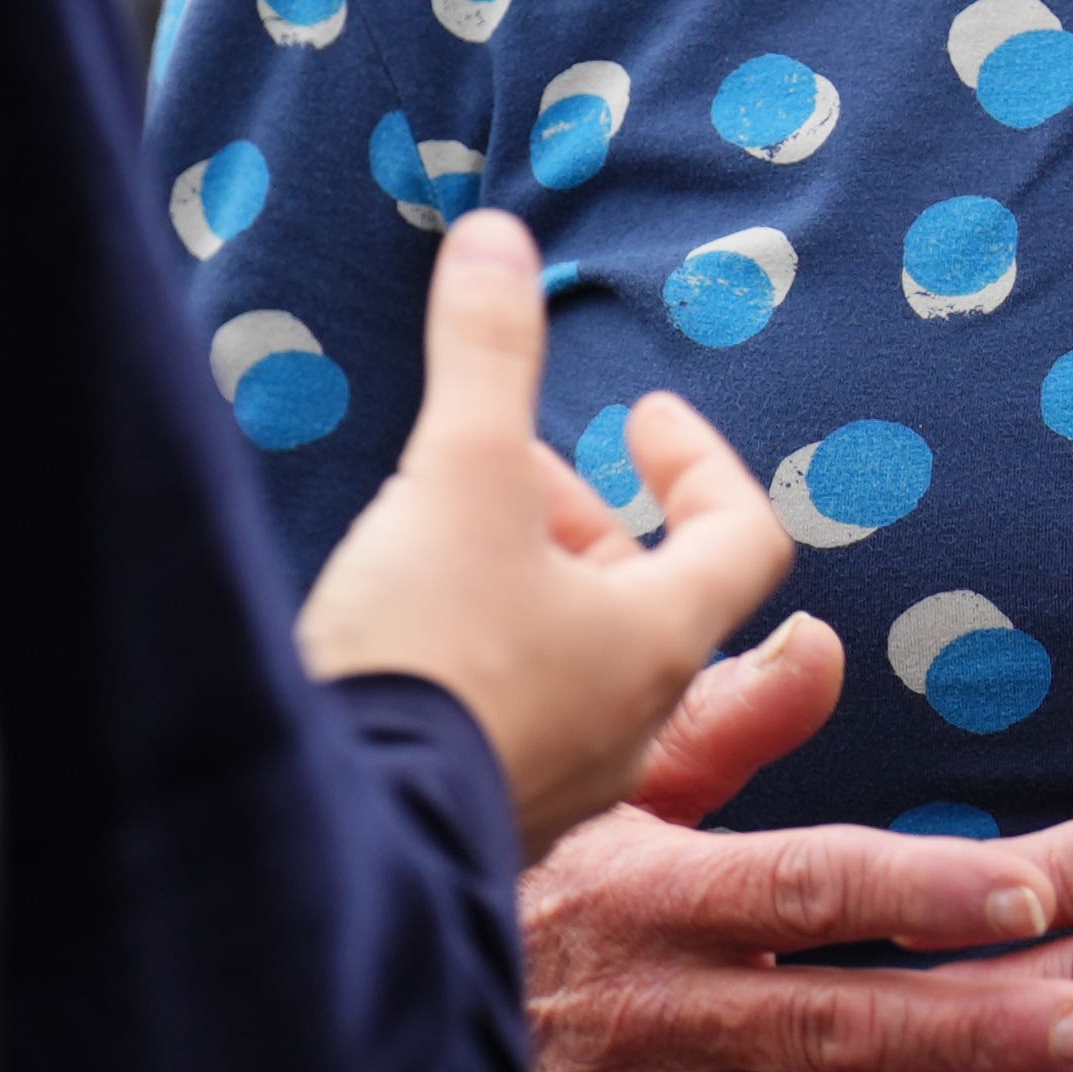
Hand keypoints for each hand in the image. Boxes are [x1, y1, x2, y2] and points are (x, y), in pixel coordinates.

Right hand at [291, 211, 785, 852]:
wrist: (326, 833)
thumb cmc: (427, 654)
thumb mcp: (458, 475)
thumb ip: (485, 355)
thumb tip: (498, 238)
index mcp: (660, 640)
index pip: (745, 541)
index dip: (702, 462)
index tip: (643, 416)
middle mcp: (629, 722)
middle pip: (652, 599)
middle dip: (589, 516)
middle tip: (514, 465)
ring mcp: (558, 781)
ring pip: (577, 659)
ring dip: (530, 578)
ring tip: (443, 525)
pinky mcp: (479, 811)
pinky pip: (511, 714)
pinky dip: (481, 646)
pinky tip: (398, 621)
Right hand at [521, 615, 1072, 1071]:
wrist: (383, 1000)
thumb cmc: (535, 870)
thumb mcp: (609, 780)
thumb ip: (722, 720)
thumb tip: (822, 647)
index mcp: (651, 892)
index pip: (806, 885)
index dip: (923, 891)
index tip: (1035, 892)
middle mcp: (648, 1012)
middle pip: (834, 1028)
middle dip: (976, 1031)